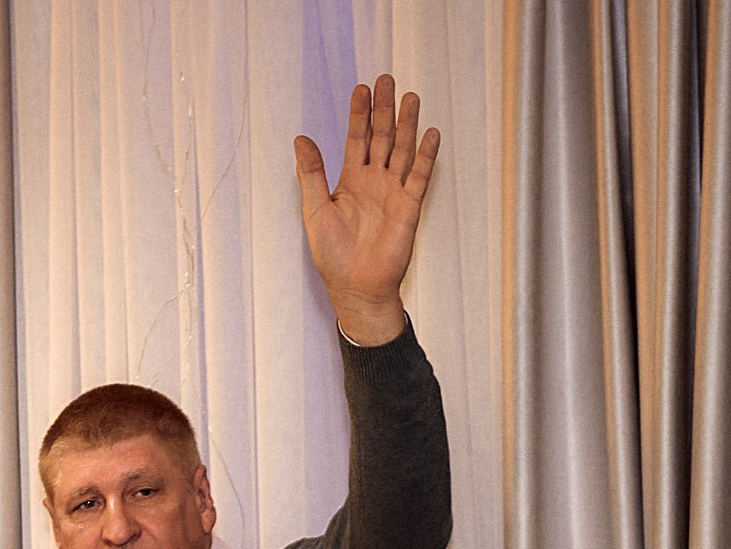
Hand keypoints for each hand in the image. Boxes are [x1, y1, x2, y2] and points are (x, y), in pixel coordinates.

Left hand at [294, 74, 439, 345]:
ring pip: (401, 150)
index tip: (361, 89)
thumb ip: (311, 174)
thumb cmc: (333, 256)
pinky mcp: (410, 206)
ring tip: (410, 97)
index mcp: (350, 181)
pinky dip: (425, 155)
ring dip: (406, 124)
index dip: (359, 115)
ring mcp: (393, 192)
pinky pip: (419, 176)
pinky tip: (429, 133)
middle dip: (384, 110)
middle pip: (381, 137)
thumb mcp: (315, 210)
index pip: (356, 139)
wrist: (356, 287)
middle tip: (387, 80)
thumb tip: (301, 140)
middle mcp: (374, 181)